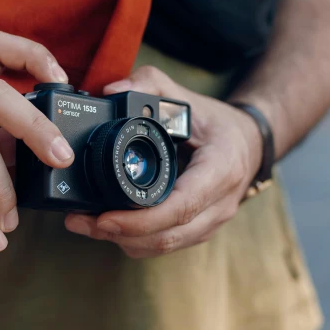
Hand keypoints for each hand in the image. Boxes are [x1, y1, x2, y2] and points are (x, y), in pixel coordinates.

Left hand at [65, 65, 262, 258]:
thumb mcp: (186, 96)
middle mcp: (220, 203)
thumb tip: (110, 90)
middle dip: (120, 234)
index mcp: (221, 169)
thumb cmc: (216, 121)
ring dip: (124, 241)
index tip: (105, 218)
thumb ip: (149, 84)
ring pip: (165, 245)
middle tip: (80, 222)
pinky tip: (109, 228)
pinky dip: (136, 241)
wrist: (249, 143)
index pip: (182, 206)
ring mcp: (212, 222)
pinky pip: (166, 245)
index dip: (141, 219)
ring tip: (85, 225)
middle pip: (168, 235)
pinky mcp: (200, 230)